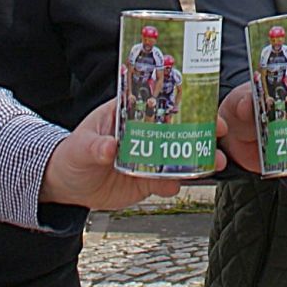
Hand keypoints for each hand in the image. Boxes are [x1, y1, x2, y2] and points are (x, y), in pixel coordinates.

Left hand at [39, 98, 227, 209]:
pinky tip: (177, 185)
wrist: (69, 186)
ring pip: (179, 154)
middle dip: (202, 128)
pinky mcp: (148, 179)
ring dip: (198, 158)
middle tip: (217, 132)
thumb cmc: (72, 155)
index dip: (181, 100)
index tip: (200, 103)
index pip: (159, 100)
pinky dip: (176, 183)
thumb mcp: (81, 147)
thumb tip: (110, 147)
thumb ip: (95, 147)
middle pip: (178, 126)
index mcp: (129, 112)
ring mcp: (149, 156)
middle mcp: (144, 132)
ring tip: (213, 163)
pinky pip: (167, 180)